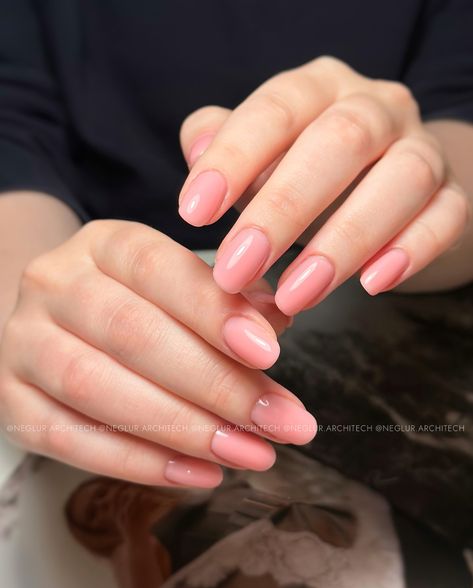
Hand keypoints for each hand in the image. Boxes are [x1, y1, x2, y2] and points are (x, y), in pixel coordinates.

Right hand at [0, 220, 314, 487]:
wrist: (57, 321)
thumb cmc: (138, 302)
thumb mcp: (180, 281)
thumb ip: (230, 298)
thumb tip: (274, 324)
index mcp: (105, 244)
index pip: (158, 268)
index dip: (213, 312)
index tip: (270, 354)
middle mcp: (55, 284)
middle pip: (133, 334)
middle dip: (216, 386)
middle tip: (279, 422)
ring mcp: (24, 342)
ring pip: (98, 389)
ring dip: (184, 430)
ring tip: (249, 453)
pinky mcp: (11, 399)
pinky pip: (70, 439)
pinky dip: (139, 463)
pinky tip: (198, 473)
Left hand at [178, 56, 469, 313]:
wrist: (382, 182)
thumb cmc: (303, 170)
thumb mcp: (258, 153)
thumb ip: (221, 142)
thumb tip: (197, 150)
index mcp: (319, 89)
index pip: (277, 109)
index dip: (234, 159)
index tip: (194, 214)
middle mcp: (375, 107)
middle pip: (340, 141)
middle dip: (283, 210)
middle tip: (236, 271)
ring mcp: (420, 148)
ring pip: (401, 180)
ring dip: (344, 242)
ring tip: (295, 296)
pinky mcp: (452, 194)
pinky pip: (447, 216)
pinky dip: (411, 250)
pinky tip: (373, 284)